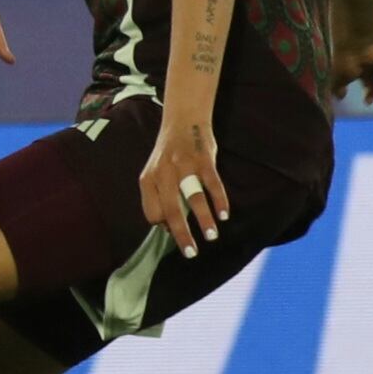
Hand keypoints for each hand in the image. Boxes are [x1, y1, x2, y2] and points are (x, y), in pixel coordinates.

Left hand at [139, 118, 227, 258]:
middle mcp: (163, 173)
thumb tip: (168, 227)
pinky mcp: (203, 158)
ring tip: (211, 237)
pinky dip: (219, 201)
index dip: (162, 225)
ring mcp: (184, 165)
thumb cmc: (169, 154)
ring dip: (204, 220)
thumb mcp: (155, 173)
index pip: (152, 213)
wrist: (183, 120)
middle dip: (181, 234)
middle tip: (191, 252)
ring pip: (194, 198)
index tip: (174, 231)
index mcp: (148, 179)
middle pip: (171, 210)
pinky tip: (224, 215)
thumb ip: (158, 197)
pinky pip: (212, 184)